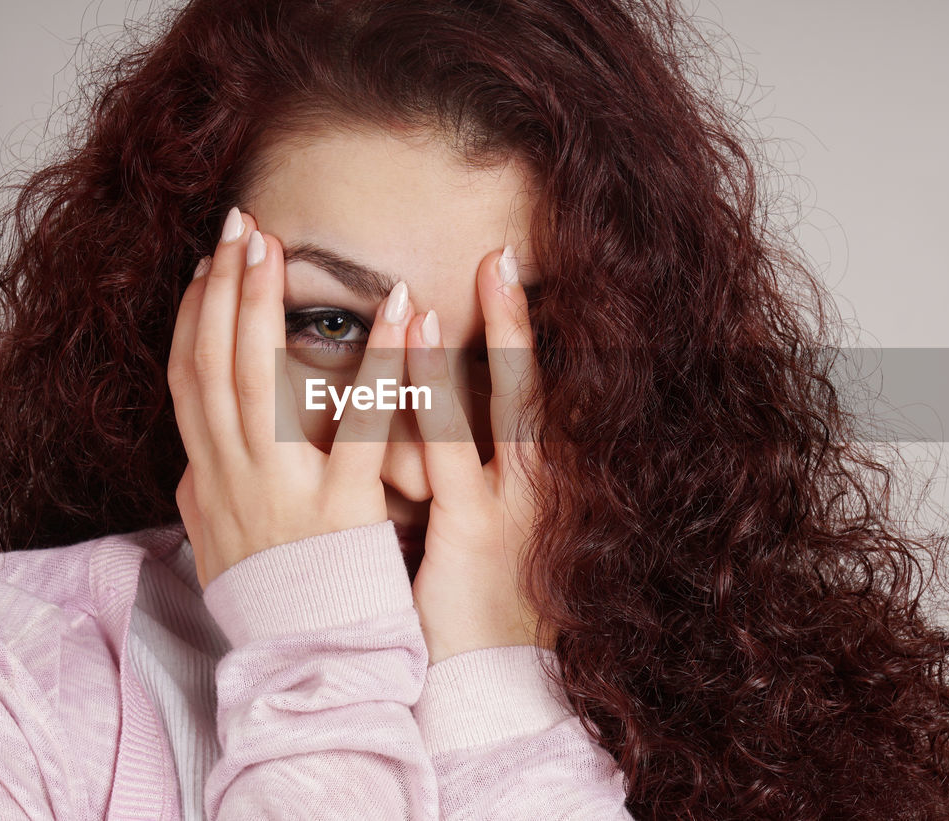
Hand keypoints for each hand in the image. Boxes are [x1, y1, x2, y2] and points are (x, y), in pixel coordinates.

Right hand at [168, 208, 412, 588]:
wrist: (305, 674)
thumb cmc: (275, 609)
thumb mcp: (223, 552)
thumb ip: (207, 500)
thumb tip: (191, 462)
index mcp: (210, 482)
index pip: (186, 383)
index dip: (192, 318)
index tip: (206, 265)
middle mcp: (232, 479)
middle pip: (214, 366)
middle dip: (222, 290)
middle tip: (238, 225)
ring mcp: (282, 493)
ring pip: (261, 382)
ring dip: (266, 307)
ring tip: (280, 245)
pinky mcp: (341, 510)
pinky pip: (361, 424)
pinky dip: (381, 362)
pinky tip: (403, 309)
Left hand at [406, 245, 553, 663]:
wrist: (494, 690)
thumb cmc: (481, 614)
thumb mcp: (489, 543)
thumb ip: (478, 491)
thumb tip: (456, 449)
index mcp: (537, 492)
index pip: (536, 402)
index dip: (527, 342)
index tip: (509, 288)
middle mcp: (537, 491)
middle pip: (535, 388)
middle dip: (520, 321)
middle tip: (502, 258)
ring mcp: (512, 506)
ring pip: (510, 404)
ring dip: (494, 335)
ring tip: (478, 274)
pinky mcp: (476, 527)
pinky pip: (452, 445)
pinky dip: (432, 388)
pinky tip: (411, 343)